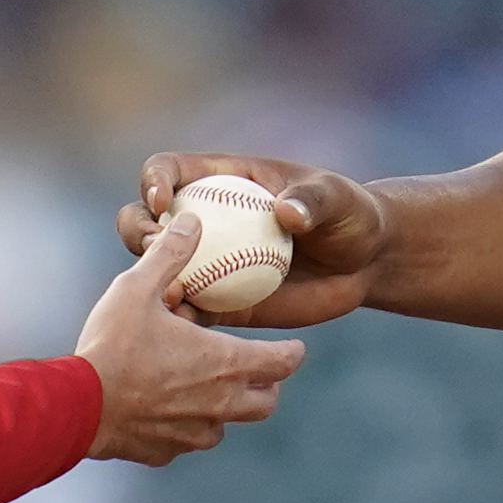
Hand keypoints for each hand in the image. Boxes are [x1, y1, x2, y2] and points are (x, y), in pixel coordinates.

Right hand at [77, 219, 305, 464]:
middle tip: (253, 369)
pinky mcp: (167, 452)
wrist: (75, 407)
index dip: (292, 353)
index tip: (294, 347)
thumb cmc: (112, 345)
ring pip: (226, 425)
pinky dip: (185, 425)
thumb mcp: (138, 287)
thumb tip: (191, 220)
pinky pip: (187, 440)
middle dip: (266, 385)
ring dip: (223, 408)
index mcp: (225, 362)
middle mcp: (220, 403)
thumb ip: (170, 254)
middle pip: (266, 402)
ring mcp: (194, 433)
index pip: (283, 362)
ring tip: (203, 388)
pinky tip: (163, 409)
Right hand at [125, 151, 393, 327]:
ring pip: (161, 271)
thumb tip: (286, 213)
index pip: (169, 170)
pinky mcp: (221, 305)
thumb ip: (313, 201)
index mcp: (220, 182)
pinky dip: (185, 322)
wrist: (363, 265)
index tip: (162, 201)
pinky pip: (192, 314)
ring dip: (154, 282)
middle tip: (156, 250)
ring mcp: (208, 265)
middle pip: (147, 220)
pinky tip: (192, 331)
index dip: (154, 180)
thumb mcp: (336, 199)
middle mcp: (205, 223)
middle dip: (139, 231)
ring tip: (170, 294)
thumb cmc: (350, 217)